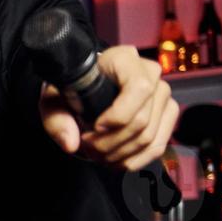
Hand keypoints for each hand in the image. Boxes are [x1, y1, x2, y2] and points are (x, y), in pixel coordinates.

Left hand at [40, 45, 177, 171]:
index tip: (94, 127)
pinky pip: (157, 147)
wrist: (87, 86)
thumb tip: (70, 144)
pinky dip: (133, 160)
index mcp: (124, 60)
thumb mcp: (55, 99)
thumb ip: (57, 119)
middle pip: (142, 120)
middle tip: (87, 146)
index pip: (139, 89)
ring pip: (149, 138)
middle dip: (110, 143)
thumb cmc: (73, 88)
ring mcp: (162, 95)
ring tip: (96, 154)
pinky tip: (113, 160)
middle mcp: (150, 74)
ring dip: (119, 154)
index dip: (119, 115)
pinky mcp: (167, 115)